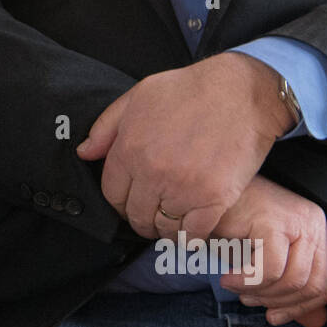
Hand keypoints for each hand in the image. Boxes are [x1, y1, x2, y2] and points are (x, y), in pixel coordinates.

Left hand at [76, 54, 294, 240]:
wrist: (241, 91)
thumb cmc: (190, 89)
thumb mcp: (139, 96)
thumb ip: (106, 127)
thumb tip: (84, 153)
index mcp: (130, 149)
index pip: (112, 194)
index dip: (120, 203)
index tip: (131, 203)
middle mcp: (152, 173)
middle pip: (136, 216)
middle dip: (142, 219)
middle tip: (153, 215)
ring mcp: (183, 188)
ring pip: (164, 228)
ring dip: (166, 230)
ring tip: (173, 221)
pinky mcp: (214, 199)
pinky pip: (193, 234)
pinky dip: (191, 237)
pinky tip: (193, 229)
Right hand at [212, 174, 326, 326]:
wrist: (202, 195)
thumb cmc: (231, 224)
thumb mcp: (266, 260)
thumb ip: (292, 289)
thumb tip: (317, 322)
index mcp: (317, 231)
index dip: (302, 308)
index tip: (274, 316)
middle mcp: (314, 222)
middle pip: (313, 285)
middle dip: (277, 302)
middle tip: (248, 300)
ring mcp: (297, 220)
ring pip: (292, 281)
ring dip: (258, 292)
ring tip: (234, 286)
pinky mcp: (274, 222)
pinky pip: (270, 270)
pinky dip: (247, 282)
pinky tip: (228, 278)